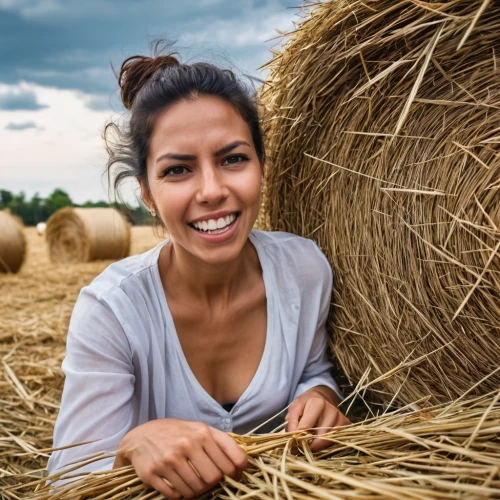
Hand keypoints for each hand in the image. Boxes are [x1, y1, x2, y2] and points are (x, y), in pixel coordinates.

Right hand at [113, 418, 247, 498]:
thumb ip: (222, 443)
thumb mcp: (200, 429)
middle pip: (213, 479)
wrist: (141, 436)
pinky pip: (174, 495)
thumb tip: (243, 464)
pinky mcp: (152, 473)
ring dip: (196, 491)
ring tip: (193, 483)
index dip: (235, 473)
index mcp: (201, 432)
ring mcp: (168, 459)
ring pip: (194, 490)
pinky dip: (179, 495)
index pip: (229, 462)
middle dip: (213, 483)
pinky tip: (178, 485)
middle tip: (209, 480)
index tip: (234, 476)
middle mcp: (186, 444)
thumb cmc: (177, 433)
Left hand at [286, 386, 350, 451]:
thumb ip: (291, 422)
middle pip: (321, 435)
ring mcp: (340, 416)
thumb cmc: (306, 403)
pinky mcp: (345, 422)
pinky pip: (337, 438)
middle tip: (304, 447)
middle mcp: (331, 409)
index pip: (306, 426)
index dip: (299, 438)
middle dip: (311, 444)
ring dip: (320, 444)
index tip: (294, 444)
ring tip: (312, 443)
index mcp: (317, 402)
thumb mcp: (295, 408)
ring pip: (330, 438)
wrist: (321, 396)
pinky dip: (328, 442)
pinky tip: (322, 438)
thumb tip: (292, 437)